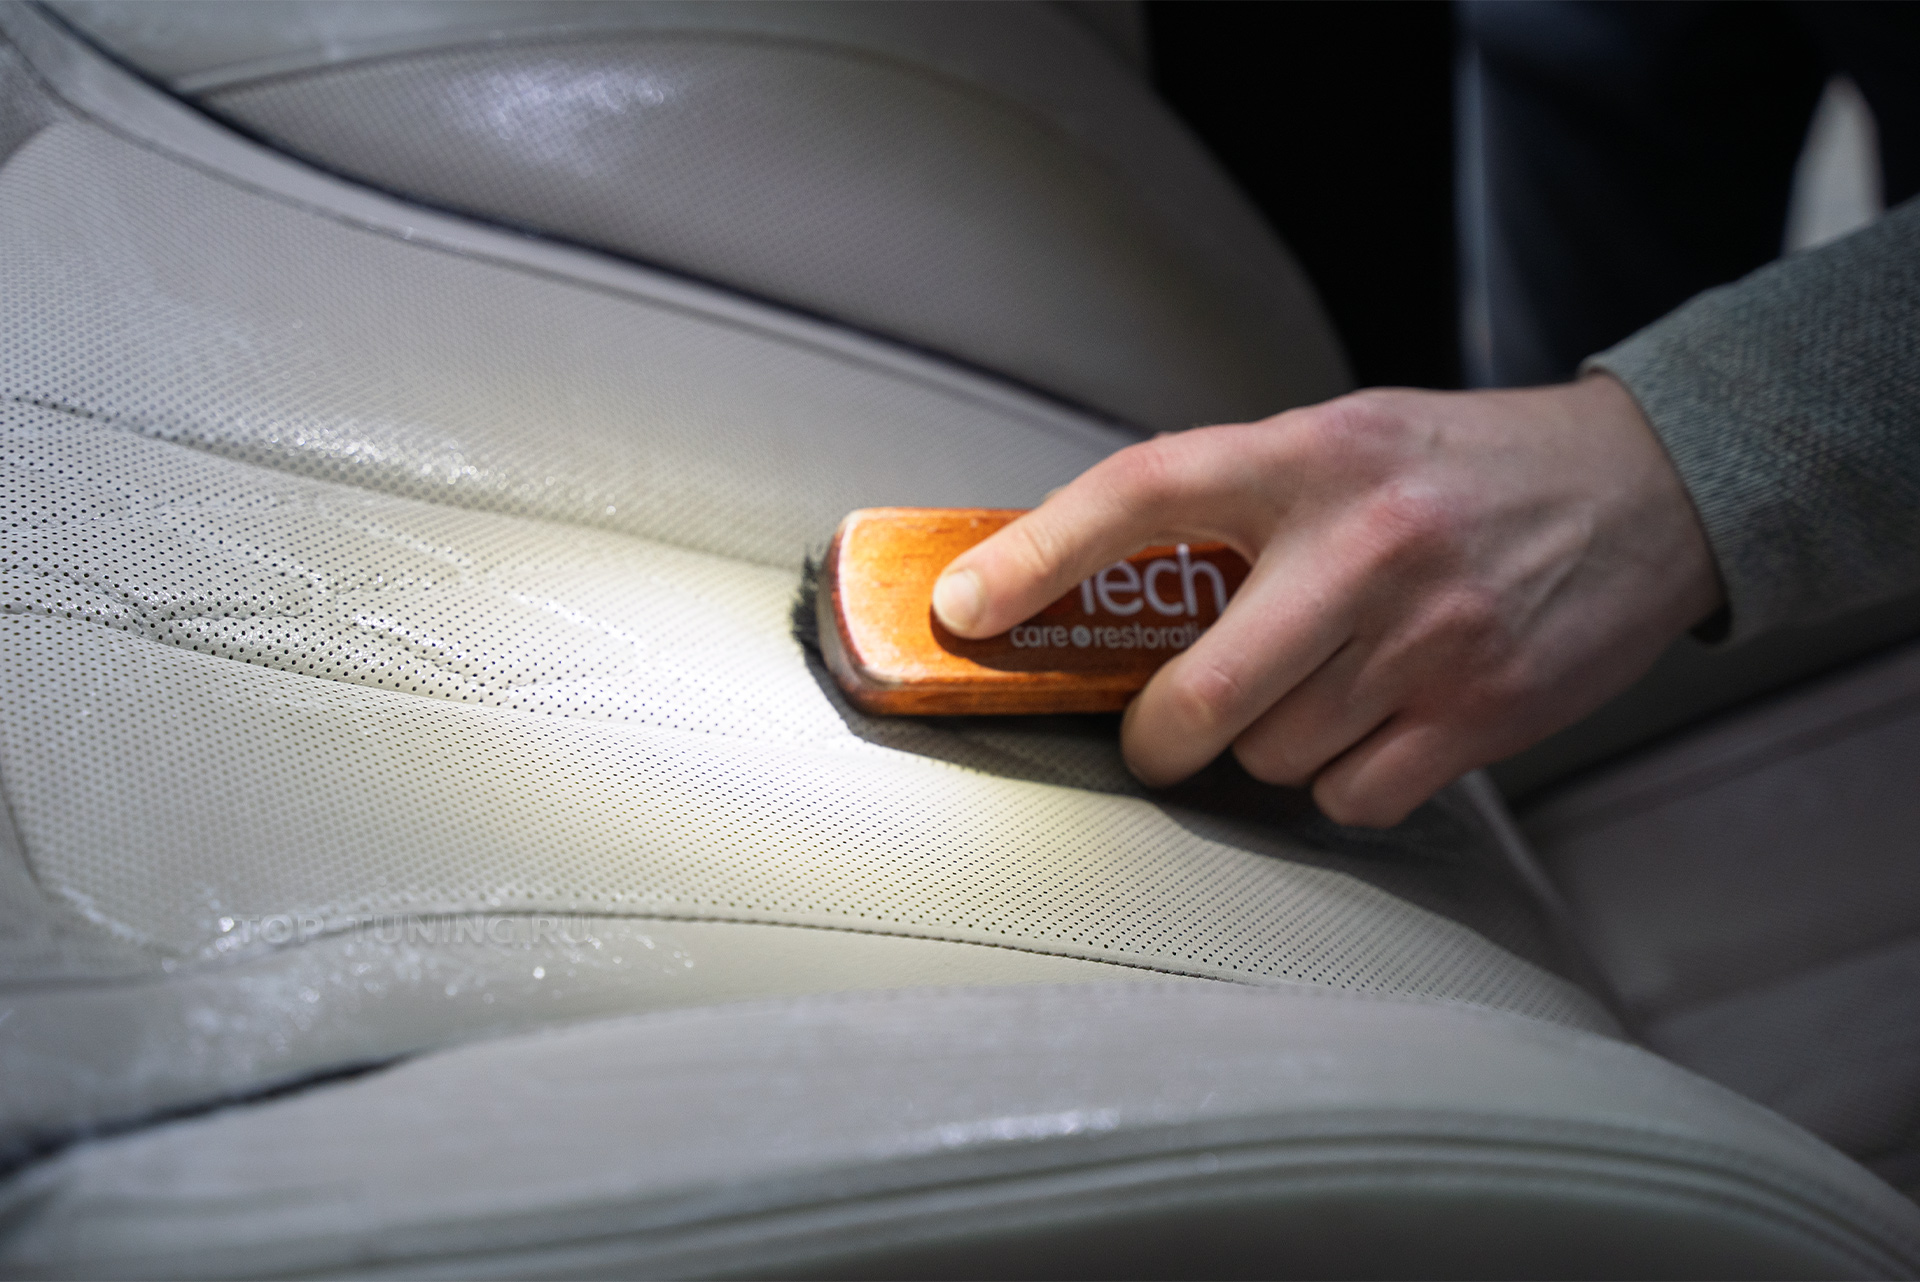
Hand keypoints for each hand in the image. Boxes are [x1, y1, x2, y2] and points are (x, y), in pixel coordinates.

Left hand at [931, 376, 1722, 825]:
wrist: (1643, 491)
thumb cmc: (1460, 471)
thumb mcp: (1344, 441)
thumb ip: (1236, 503)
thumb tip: (1093, 585)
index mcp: (1310, 455)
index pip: (1142, 495)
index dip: (1037, 556)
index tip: (964, 608)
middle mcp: (1362, 544)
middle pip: (1196, 696)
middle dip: (1155, 739)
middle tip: (1156, 735)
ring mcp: (1425, 637)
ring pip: (1269, 757)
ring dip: (1266, 747)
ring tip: (1318, 689)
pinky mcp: (1480, 714)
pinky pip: (1348, 797)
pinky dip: (1339, 782)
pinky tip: (1375, 725)